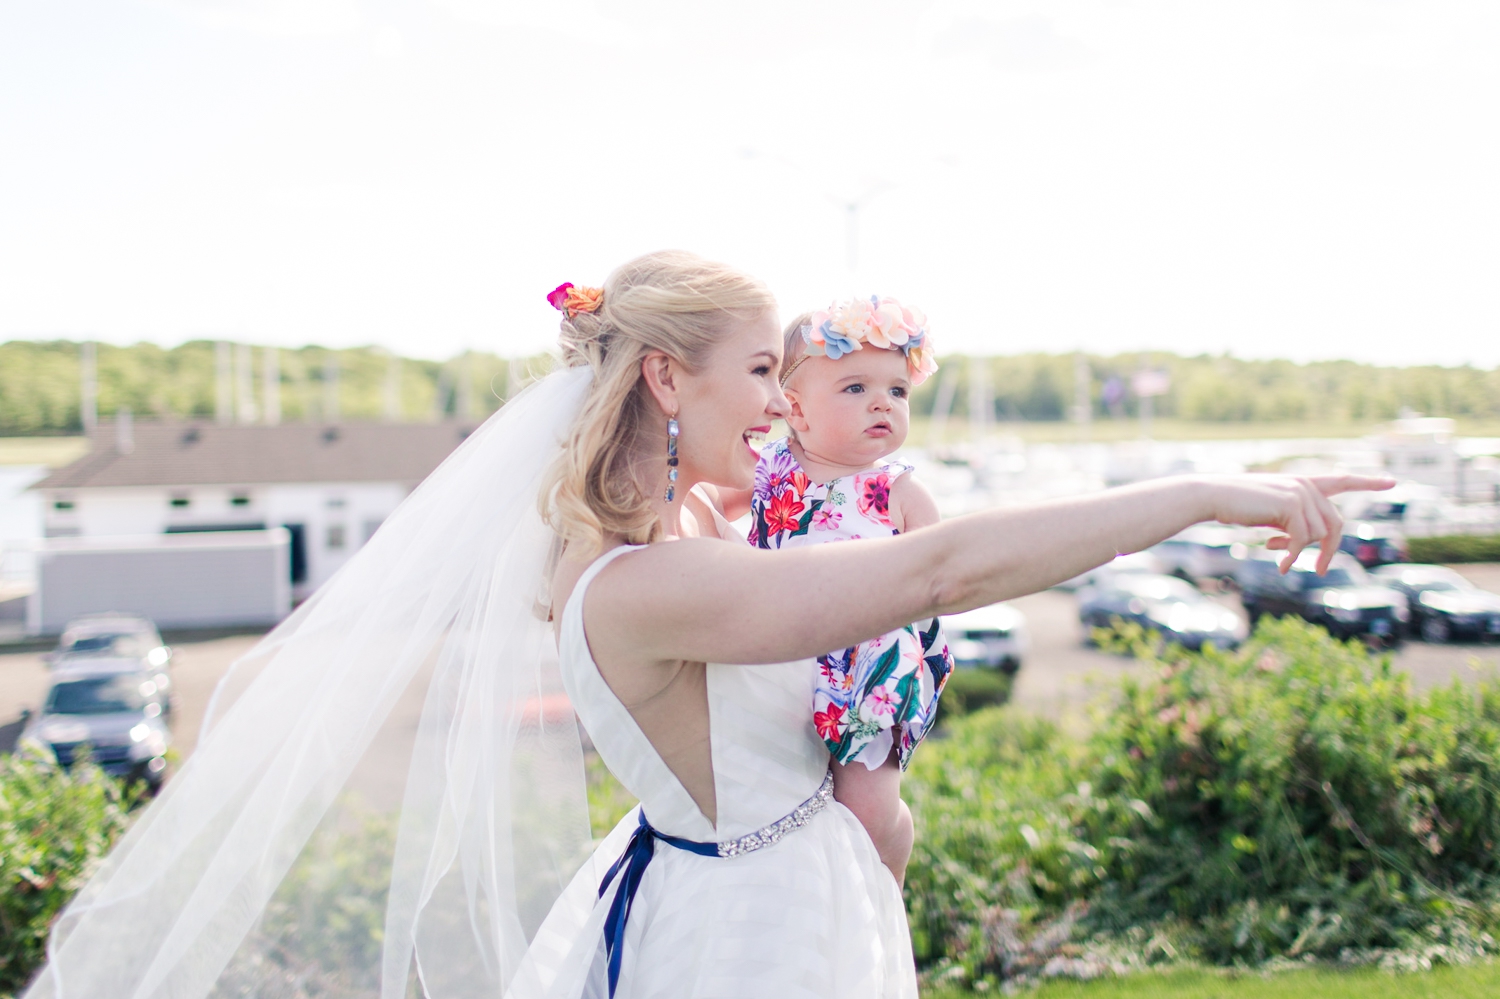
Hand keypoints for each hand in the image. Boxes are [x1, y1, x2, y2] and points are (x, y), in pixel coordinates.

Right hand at [1204, 474, 1394, 574]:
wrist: (1213, 496)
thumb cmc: (1236, 505)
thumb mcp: (1270, 513)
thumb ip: (1292, 522)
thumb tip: (1307, 544)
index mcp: (1302, 483)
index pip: (1341, 480)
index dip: (1367, 482)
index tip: (1391, 482)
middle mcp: (1306, 485)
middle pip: (1335, 523)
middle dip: (1330, 550)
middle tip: (1322, 571)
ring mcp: (1300, 493)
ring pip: (1319, 535)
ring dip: (1302, 553)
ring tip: (1280, 557)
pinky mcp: (1291, 505)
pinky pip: (1303, 540)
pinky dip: (1293, 557)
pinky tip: (1282, 565)